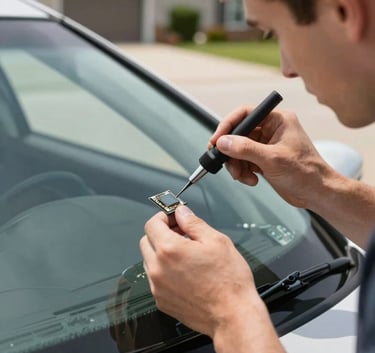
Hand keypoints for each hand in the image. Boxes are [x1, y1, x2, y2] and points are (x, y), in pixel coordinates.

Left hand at [140, 206, 258, 337]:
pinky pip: (155, 279)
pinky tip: (185, 272)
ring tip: (186, 254)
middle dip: (161, 233)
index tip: (173, 218)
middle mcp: (158, 269)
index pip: (152, 224)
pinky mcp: (161, 301)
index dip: (163, 216)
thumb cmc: (229, 282)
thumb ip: (193, 223)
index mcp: (170, 250)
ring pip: (149, 260)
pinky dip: (165, 271)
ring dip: (162, 252)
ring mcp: (158, 287)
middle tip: (181, 233)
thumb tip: (182, 213)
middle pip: (146, 241)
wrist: (233, 316)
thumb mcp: (216, 241)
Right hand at [210, 106, 333, 208]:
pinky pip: (244, 161)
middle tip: (226, 163)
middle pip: (239, 134)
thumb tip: (222, 142)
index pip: (246, 114)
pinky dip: (242, 171)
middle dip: (231, 151)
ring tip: (242, 176)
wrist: (317, 193)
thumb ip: (245, 149)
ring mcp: (267, 145)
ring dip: (236, 164)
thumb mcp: (272, 159)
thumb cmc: (306, 173)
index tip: (216, 140)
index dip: (228, 125)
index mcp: (278, 120)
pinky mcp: (264, 159)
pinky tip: (251, 180)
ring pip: (238, 150)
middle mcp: (271, 130)